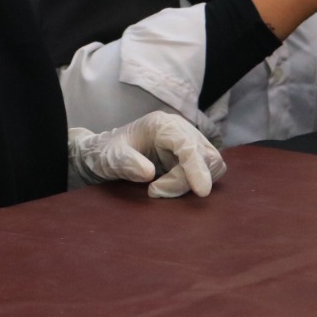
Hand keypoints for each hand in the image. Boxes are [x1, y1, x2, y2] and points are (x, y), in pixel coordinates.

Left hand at [68, 111, 226, 197]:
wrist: (105, 154)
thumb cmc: (107, 152)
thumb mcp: (111, 158)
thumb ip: (127, 163)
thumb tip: (149, 173)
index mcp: (162, 125)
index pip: (189, 146)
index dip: (197, 168)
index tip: (201, 192)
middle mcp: (181, 130)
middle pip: (205, 157)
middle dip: (185, 180)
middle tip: (154, 191)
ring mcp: (189, 142)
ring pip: (211, 166)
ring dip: (189, 184)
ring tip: (156, 189)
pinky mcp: (191, 156)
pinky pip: (206, 172)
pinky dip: (192, 183)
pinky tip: (168, 187)